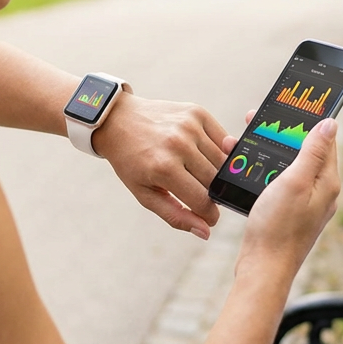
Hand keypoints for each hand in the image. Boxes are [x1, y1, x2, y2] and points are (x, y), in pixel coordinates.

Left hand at [90, 94, 238, 238]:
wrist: (119, 120)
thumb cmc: (131, 161)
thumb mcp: (145, 194)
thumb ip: (175, 216)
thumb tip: (206, 231)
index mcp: (164, 168)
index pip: (203, 201)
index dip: (210, 215)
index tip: (209, 218)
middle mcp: (179, 144)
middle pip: (215, 181)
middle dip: (213, 194)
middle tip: (201, 194)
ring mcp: (190, 126)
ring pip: (223, 161)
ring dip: (216, 173)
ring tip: (197, 173)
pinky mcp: (197, 112)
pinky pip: (223, 139)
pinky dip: (219, 151)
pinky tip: (202, 155)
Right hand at [240, 117, 339, 279]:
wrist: (263, 269)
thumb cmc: (277, 227)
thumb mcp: (294, 182)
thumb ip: (312, 152)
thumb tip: (331, 123)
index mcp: (327, 182)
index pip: (324, 140)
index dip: (305, 120)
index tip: (287, 105)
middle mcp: (321, 192)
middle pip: (305, 152)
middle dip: (283, 133)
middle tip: (257, 119)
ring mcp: (306, 204)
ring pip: (291, 167)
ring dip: (271, 152)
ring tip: (246, 141)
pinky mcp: (291, 214)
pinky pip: (281, 183)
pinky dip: (266, 171)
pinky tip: (250, 169)